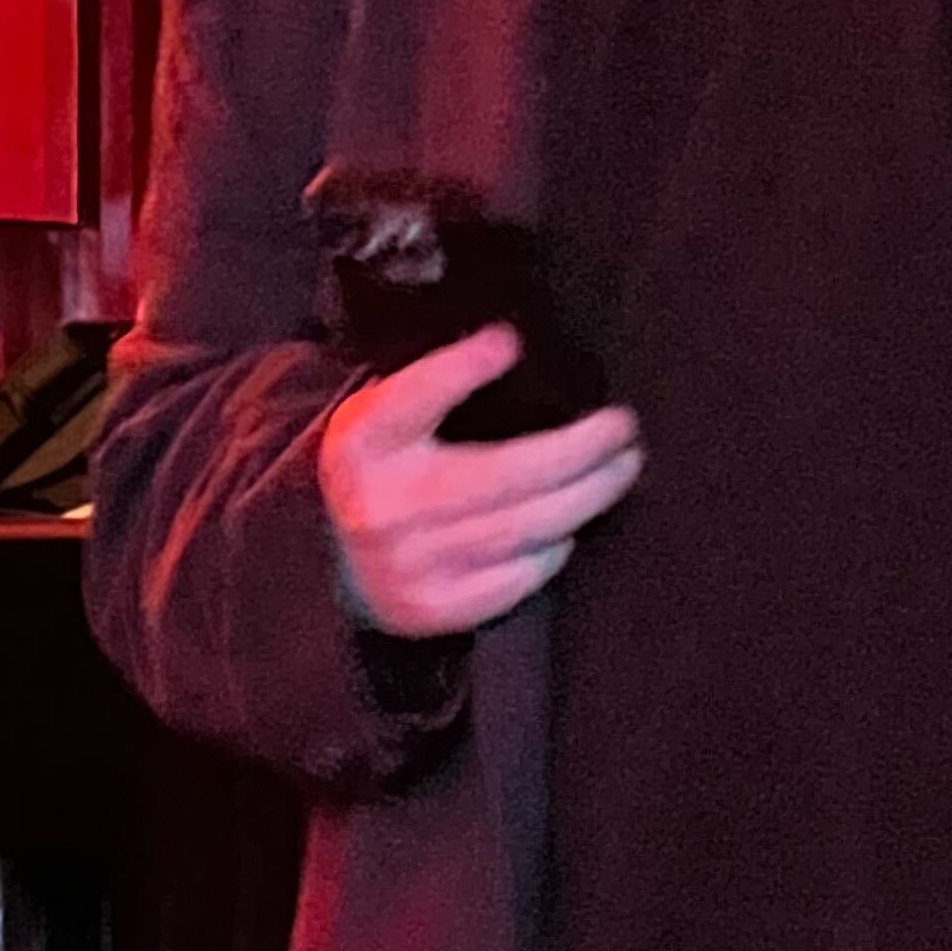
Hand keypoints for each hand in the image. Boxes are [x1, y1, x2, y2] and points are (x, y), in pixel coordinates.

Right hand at [319, 323, 643, 639]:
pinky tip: (573, 525)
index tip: (511, 342)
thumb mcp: (385, 413)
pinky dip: (551, 551)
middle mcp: (383, 505)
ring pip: (519, 530)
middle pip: (499, 473)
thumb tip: (509, 341)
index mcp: (366, 442)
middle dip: (577, 451)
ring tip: (620, 470)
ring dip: (584, 498)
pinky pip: (513, 580)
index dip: (461, 367)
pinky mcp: (434, 609)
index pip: (415, 396)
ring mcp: (410, 564)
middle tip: (623, 430)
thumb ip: (435, 380)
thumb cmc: (380, 469)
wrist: (328, 562)